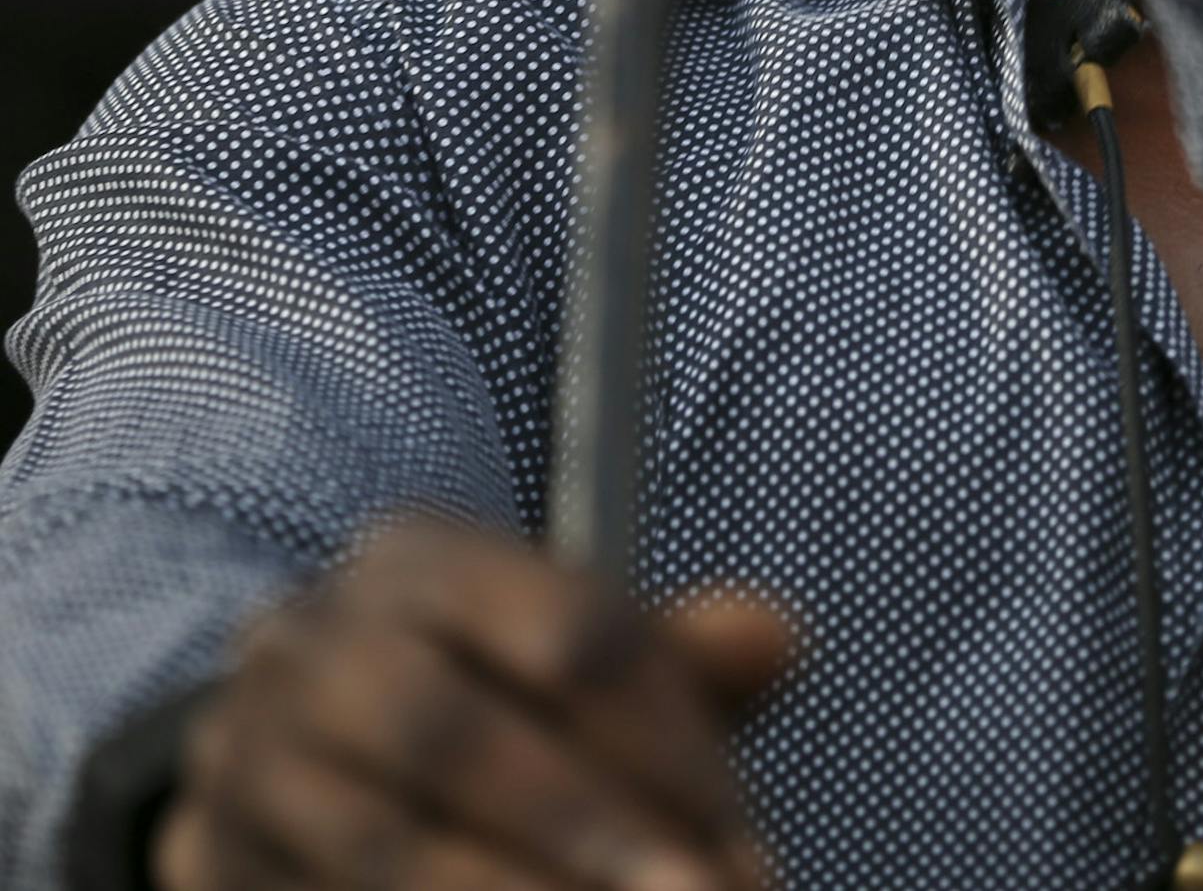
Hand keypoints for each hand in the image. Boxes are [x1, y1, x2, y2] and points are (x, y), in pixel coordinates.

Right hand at [152, 510, 799, 890]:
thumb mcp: (577, 651)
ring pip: (387, 846)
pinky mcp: (209, 863)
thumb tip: (778, 638)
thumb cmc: (486, 690)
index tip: (753, 853)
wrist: (292, 747)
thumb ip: (679, 656)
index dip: (672, 748)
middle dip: (592, 835)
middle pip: (466, 739)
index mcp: (422, 556)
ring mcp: (246, 754)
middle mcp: (316, 637)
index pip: (574, 634)